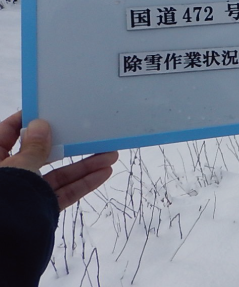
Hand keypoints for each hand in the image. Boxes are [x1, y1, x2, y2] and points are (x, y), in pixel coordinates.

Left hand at [0, 111, 117, 209]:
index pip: (7, 132)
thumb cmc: (4, 200)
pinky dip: (82, 184)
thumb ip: (33, 147)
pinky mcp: (39, 209)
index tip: (52, 110)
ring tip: (110, 156)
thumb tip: (41, 124)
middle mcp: (8, 176)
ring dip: (83, 165)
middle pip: (39, 154)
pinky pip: (61, 193)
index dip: (29, 120)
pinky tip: (103, 173)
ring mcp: (24, 194)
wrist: (4, 245)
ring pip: (56, 174)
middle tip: (89, 133)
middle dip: (68, 145)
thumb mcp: (18, 167)